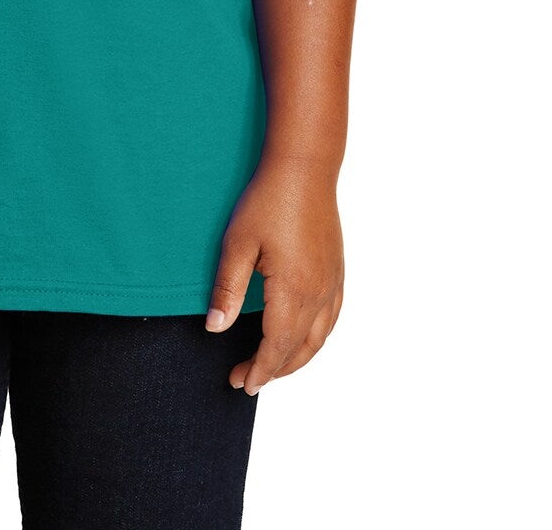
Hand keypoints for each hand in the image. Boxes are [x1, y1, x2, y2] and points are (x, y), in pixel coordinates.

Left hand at [203, 153, 343, 393]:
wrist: (304, 168)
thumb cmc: (268, 200)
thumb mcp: (237, 243)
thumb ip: (227, 289)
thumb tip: (214, 329)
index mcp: (294, 291)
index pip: (276, 347)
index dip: (258, 369)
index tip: (240, 383)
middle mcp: (319, 294)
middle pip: (298, 350)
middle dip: (272, 370)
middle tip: (245, 380)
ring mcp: (332, 283)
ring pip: (318, 339)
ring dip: (295, 359)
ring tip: (271, 367)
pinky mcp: (337, 271)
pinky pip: (331, 320)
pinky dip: (315, 339)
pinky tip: (302, 338)